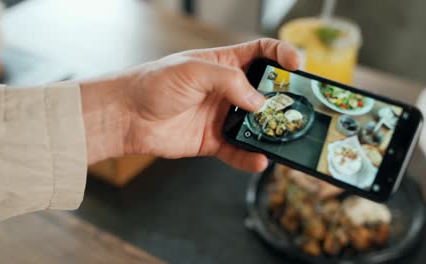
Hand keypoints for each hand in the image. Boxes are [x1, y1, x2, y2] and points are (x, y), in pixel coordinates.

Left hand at [81, 38, 299, 171]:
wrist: (127, 115)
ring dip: (270, 132)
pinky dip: (250, 158)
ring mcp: (222, 117)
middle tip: (297, 108)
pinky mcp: (213, 141)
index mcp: (224, 64)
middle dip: (283, 99)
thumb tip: (260, 102)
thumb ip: (230, 81)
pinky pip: (238, 151)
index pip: (261, 53)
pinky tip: (259, 159)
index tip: (298, 66)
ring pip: (256, 125)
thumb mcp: (194, 70)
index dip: (282, 55)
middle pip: (266, 92)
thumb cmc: (155, 83)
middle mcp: (227, 90)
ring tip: (283, 137)